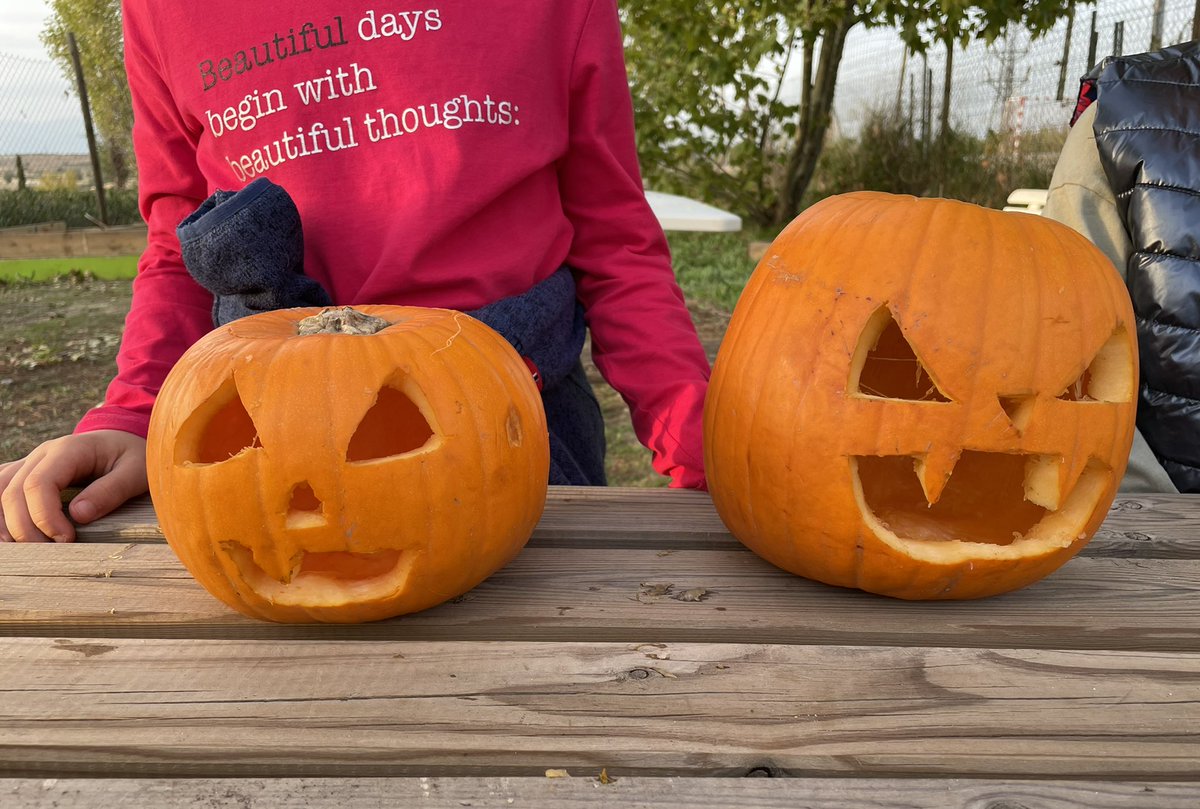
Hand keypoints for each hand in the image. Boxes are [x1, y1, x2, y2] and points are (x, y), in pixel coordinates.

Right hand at [0, 430, 147, 542]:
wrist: (124, 441)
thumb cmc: (133, 456)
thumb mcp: (136, 471)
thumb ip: (111, 491)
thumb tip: (78, 515)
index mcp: (69, 449)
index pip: (38, 484)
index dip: (44, 516)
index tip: (66, 539)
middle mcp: (42, 454)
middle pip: (12, 492)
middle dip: (25, 528)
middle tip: (51, 550)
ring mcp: (30, 463)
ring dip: (5, 524)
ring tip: (27, 549)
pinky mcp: (25, 474)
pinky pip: (0, 490)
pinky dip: (0, 514)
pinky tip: (9, 535)